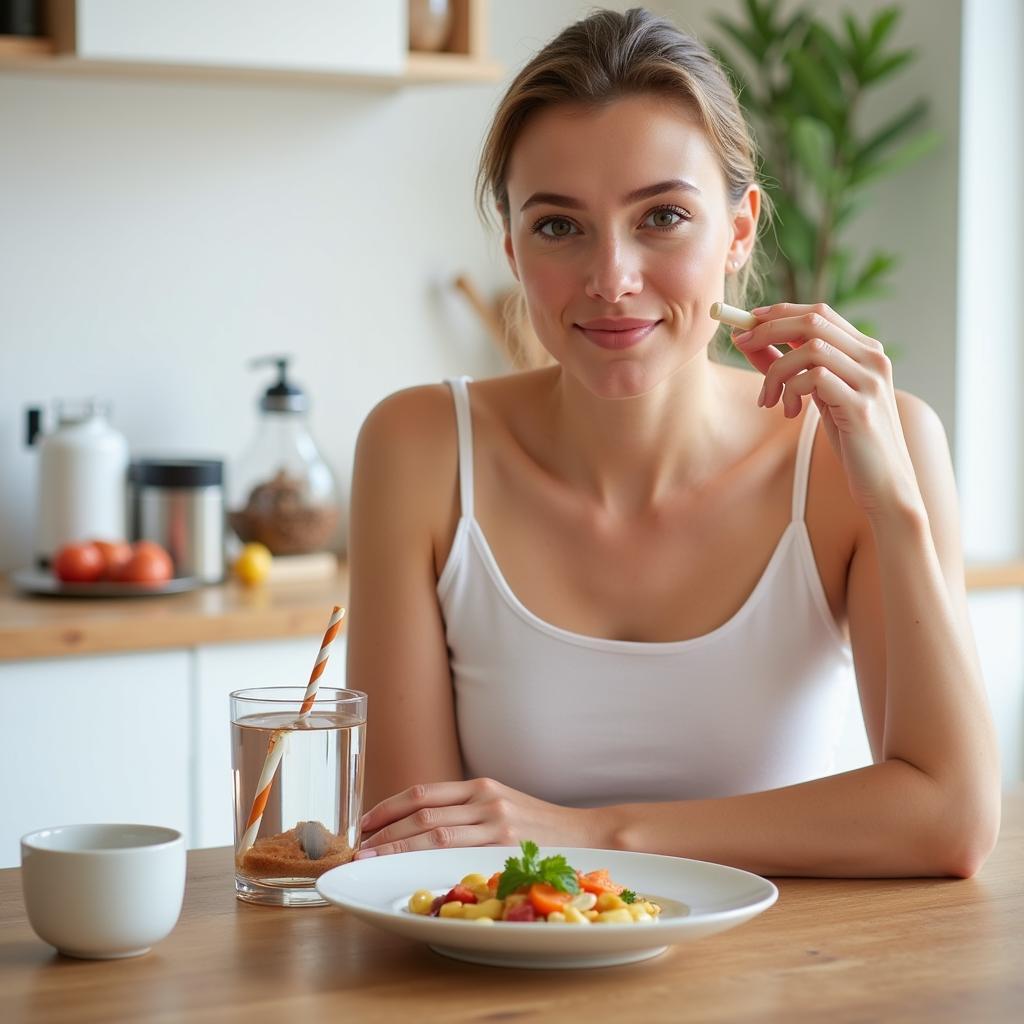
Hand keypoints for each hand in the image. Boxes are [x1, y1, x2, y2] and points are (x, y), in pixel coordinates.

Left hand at [355, 777, 597, 857]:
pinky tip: (409, 872)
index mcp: (481, 786)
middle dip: (385, 832)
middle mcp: (485, 800)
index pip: (422, 793)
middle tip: (358, 850)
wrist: (587, 836)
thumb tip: (416, 827)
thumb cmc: (540, 827)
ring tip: (372, 861)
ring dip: (396, 848)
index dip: (388, 808)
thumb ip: (466, 811)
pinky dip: (427, 862)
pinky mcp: (505, 848)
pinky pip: (456, 855)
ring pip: (433, 834)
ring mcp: (496, 824)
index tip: (364, 824)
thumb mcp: (502, 805)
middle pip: (421, 813)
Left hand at [732, 302, 922, 519]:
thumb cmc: (851, 438)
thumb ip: (792, 366)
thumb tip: (750, 341)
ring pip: (810, 348)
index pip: (819, 312)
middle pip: (813, 321)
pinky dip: (791, 391)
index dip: (780, 312)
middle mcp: (873, 357)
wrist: (884, 482)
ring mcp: (870, 380)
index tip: (747, 323)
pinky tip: (790, 412)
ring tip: (769, 400)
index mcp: (865, 351)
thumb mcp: (818, 396)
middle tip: (741, 346)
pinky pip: (814, 378)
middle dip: (768, 330)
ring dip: (776, 371)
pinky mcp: (861, 406)